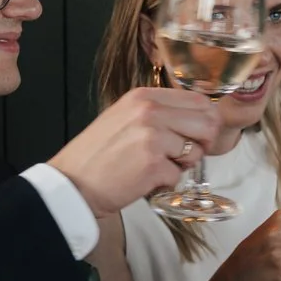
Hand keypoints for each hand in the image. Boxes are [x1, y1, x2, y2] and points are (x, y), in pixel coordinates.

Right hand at [49, 89, 222, 217]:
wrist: (73, 184)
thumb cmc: (97, 154)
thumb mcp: (124, 117)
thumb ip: (158, 112)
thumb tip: (197, 119)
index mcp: (143, 97)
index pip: (198, 100)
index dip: (206, 121)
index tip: (197, 136)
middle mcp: (150, 112)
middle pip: (207, 124)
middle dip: (201, 144)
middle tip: (183, 156)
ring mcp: (153, 137)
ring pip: (195, 152)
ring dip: (181, 166)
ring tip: (154, 167)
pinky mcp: (153, 165)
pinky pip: (178, 176)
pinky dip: (165, 183)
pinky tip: (144, 180)